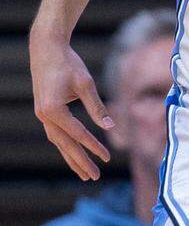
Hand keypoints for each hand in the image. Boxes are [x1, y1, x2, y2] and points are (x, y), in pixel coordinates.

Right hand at [30, 34, 112, 180]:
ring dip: (71, 157)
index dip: (93, 146)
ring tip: (84, 173)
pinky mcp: (44, 111)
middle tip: (94, 177)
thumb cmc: (68, 64)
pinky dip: (65, 145)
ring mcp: (42, 115)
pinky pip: (55, 134)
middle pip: (64, 145)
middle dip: (80, 161)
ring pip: (58, 142)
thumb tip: (110, 126)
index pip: (77, 134)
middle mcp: (44, 116)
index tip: (107, 158)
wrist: (46, 49)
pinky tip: (74, 152)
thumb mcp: (85, 83)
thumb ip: (96, 106)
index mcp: (54, 110)